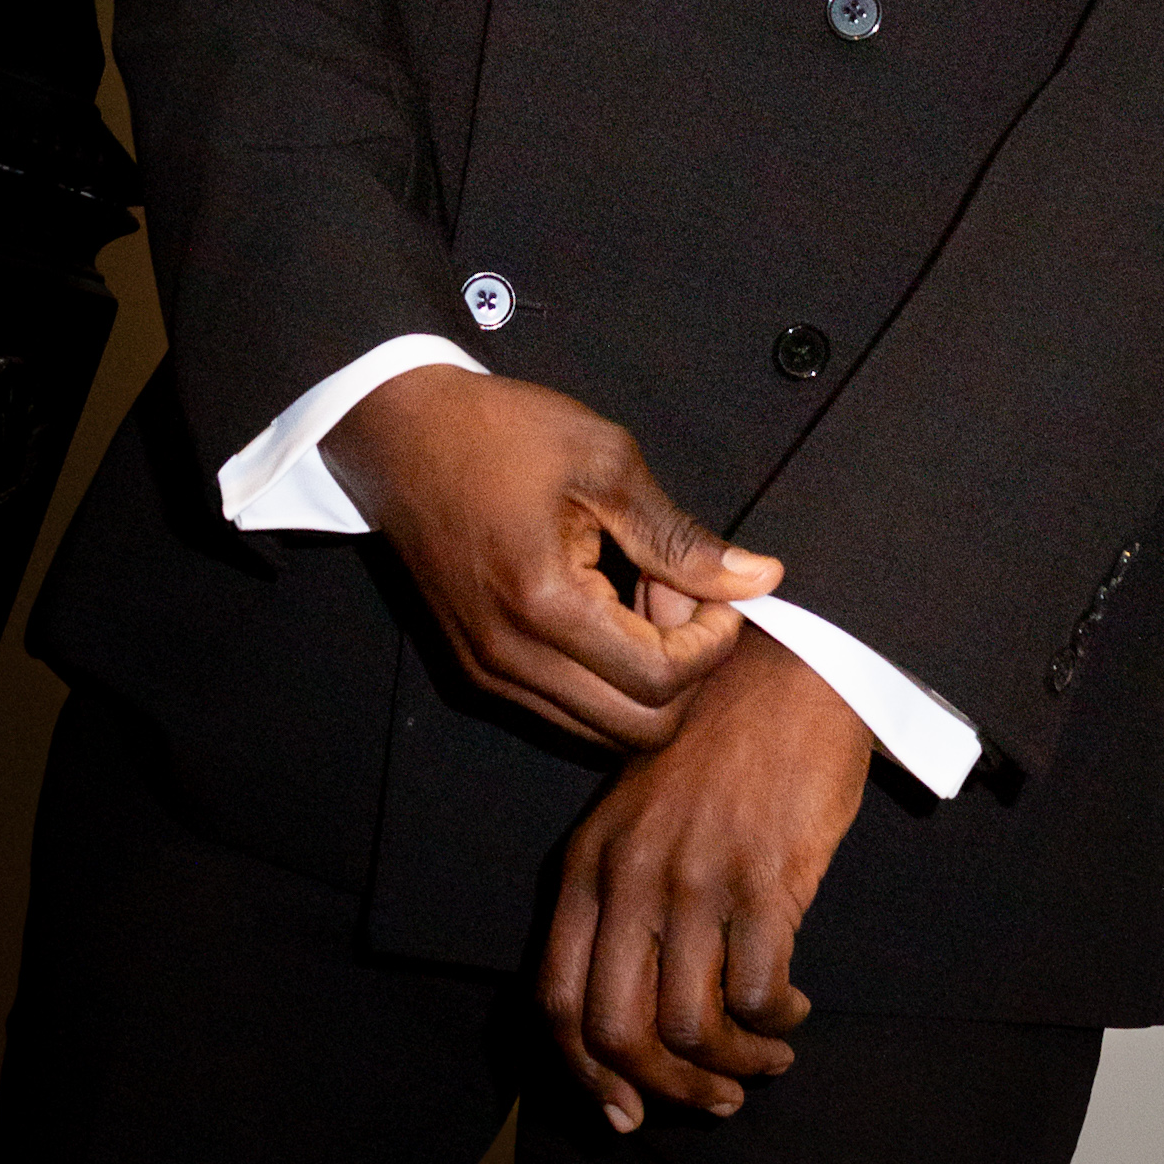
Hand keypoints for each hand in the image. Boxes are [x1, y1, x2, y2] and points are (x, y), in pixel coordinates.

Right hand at [320, 367, 780, 750]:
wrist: (404, 432)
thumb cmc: (500, 432)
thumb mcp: (606, 465)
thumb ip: (681, 538)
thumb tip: (760, 579)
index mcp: (544, 604)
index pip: (661, 679)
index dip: (712, 642)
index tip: (719, 590)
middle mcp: (509, 658)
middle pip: (638, 729)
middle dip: (684, 669)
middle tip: (682, 593)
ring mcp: (488, 672)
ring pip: (602, 731)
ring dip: (644, 677)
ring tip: (643, 595)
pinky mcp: (478, 668)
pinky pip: (564, 710)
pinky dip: (605, 677)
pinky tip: (608, 607)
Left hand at [539, 622, 871, 1127]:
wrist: (792, 670)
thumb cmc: (717, 743)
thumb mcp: (634, 809)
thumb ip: (615, 893)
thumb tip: (620, 1017)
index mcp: (587, 862)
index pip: (556, 1001)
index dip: (587, 1076)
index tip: (626, 1113)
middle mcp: (630, 875)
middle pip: (618, 1032)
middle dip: (667, 1090)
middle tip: (713, 1098)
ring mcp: (696, 877)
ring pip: (692, 1027)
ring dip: (735, 1066)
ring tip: (766, 1057)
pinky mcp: (765, 877)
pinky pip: (758, 993)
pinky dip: (776, 1022)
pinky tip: (792, 1008)